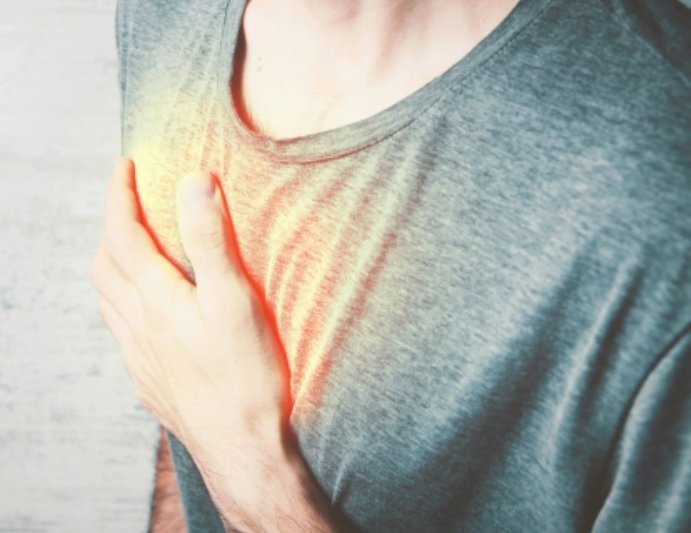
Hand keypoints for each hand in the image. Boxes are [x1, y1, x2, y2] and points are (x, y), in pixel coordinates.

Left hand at [90, 159, 340, 530]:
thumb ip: (212, 239)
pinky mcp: (150, 380)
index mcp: (156, 298)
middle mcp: (138, 325)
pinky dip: (122, 304)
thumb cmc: (245, 374)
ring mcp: (140, 356)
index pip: (123, 233)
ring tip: (131, 251)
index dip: (120, 194)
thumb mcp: (235, 298)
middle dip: (112, 226)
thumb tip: (195, 181)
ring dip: (112, 265)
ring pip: (108, 300)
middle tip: (128, 205)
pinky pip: (121, 332)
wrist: (241, 446)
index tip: (124, 166)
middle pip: (106, 265)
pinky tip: (144, 313)